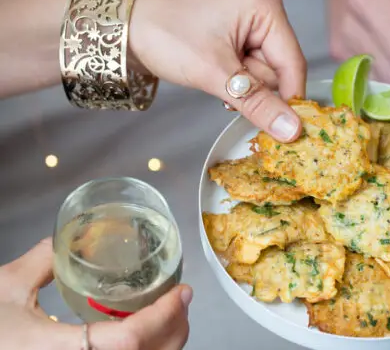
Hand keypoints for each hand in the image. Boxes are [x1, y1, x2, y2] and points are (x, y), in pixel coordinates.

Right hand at [0, 238, 192, 349]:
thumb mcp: (7, 288)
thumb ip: (43, 260)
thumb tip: (68, 240)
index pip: (130, 340)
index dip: (164, 315)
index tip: (182, 292)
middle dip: (176, 326)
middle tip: (182, 298)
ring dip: (167, 341)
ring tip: (170, 313)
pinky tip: (146, 333)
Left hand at [129, 0, 306, 141]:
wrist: (129, 29)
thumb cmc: (166, 36)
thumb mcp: (215, 74)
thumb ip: (257, 103)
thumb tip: (291, 129)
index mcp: (266, 7)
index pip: (293, 64)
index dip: (288, 99)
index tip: (287, 131)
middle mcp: (265, 12)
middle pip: (279, 71)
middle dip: (254, 88)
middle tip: (225, 87)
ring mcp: (252, 25)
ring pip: (264, 76)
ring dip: (243, 88)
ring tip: (215, 78)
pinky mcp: (240, 38)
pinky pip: (251, 72)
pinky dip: (237, 83)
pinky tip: (218, 78)